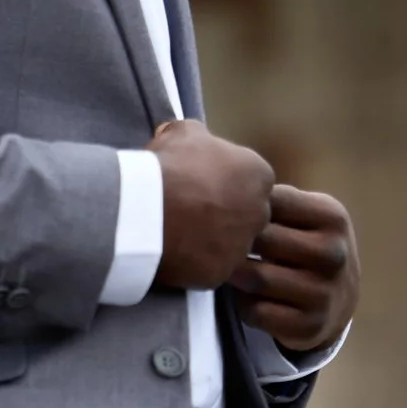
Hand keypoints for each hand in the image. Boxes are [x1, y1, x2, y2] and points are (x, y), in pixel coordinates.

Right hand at [151, 119, 273, 290]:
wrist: (146, 209)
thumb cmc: (170, 164)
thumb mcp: (183, 132)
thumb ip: (199, 137)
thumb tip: (195, 141)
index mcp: (259, 175)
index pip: (253, 180)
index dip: (228, 182)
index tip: (205, 184)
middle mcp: (260, 213)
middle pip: (248, 214)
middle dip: (227, 213)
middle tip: (194, 210)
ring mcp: (242, 247)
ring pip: (232, 245)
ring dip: (213, 240)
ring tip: (181, 234)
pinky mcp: (220, 274)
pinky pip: (210, 268)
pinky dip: (195, 262)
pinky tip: (175, 253)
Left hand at [236, 180, 358, 360]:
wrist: (338, 300)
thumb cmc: (306, 244)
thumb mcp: (306, 215)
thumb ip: (273, 197)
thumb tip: (220, 180)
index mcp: (333, 217)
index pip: (271, 201)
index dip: (243, 206)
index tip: (228, 209)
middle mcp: (334, 254)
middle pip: (260, 239)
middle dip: (233, 240)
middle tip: (213, 240)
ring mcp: (323, 293)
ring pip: (254, 277)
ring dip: (233, 272)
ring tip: (224, 265)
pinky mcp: (308, 326)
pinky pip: (254, 311)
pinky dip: (241, 303)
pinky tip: (244, 295)